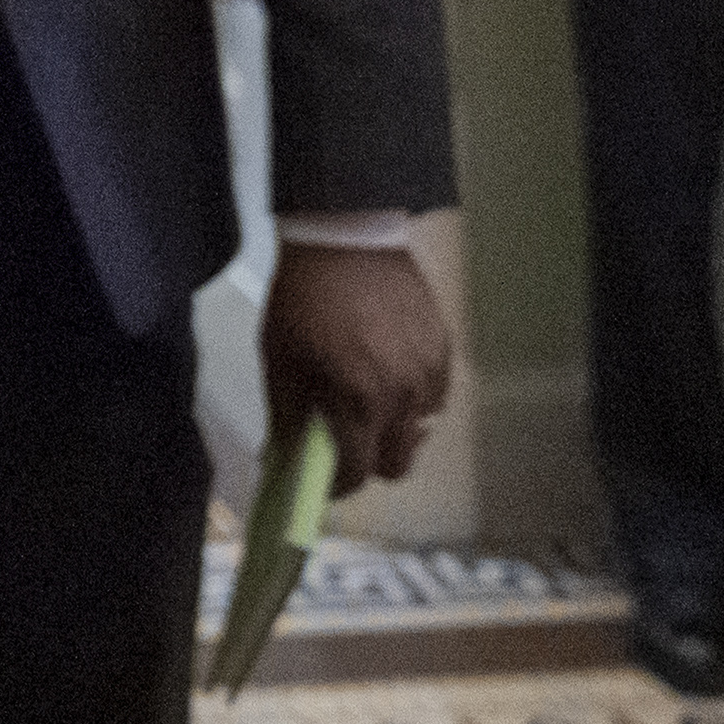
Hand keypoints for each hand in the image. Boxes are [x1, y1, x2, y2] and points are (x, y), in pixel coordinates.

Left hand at [259, 241, 449, 488]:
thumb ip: (288, 416)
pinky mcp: (444, 352)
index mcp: (356, 401)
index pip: (357, 473)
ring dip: (393, 428)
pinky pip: (434, 398)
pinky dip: (413, 398)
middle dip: (370, 462)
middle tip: (346, 440)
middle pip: (397, 466)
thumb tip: (285, 458)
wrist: (346, 237)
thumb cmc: (303, 297)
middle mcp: (401, 397)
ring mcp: (428, 375)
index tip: (323, 481)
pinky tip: (389, 372)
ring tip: (366, 396)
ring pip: (417, 432)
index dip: (337, 485)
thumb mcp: (279, 358)